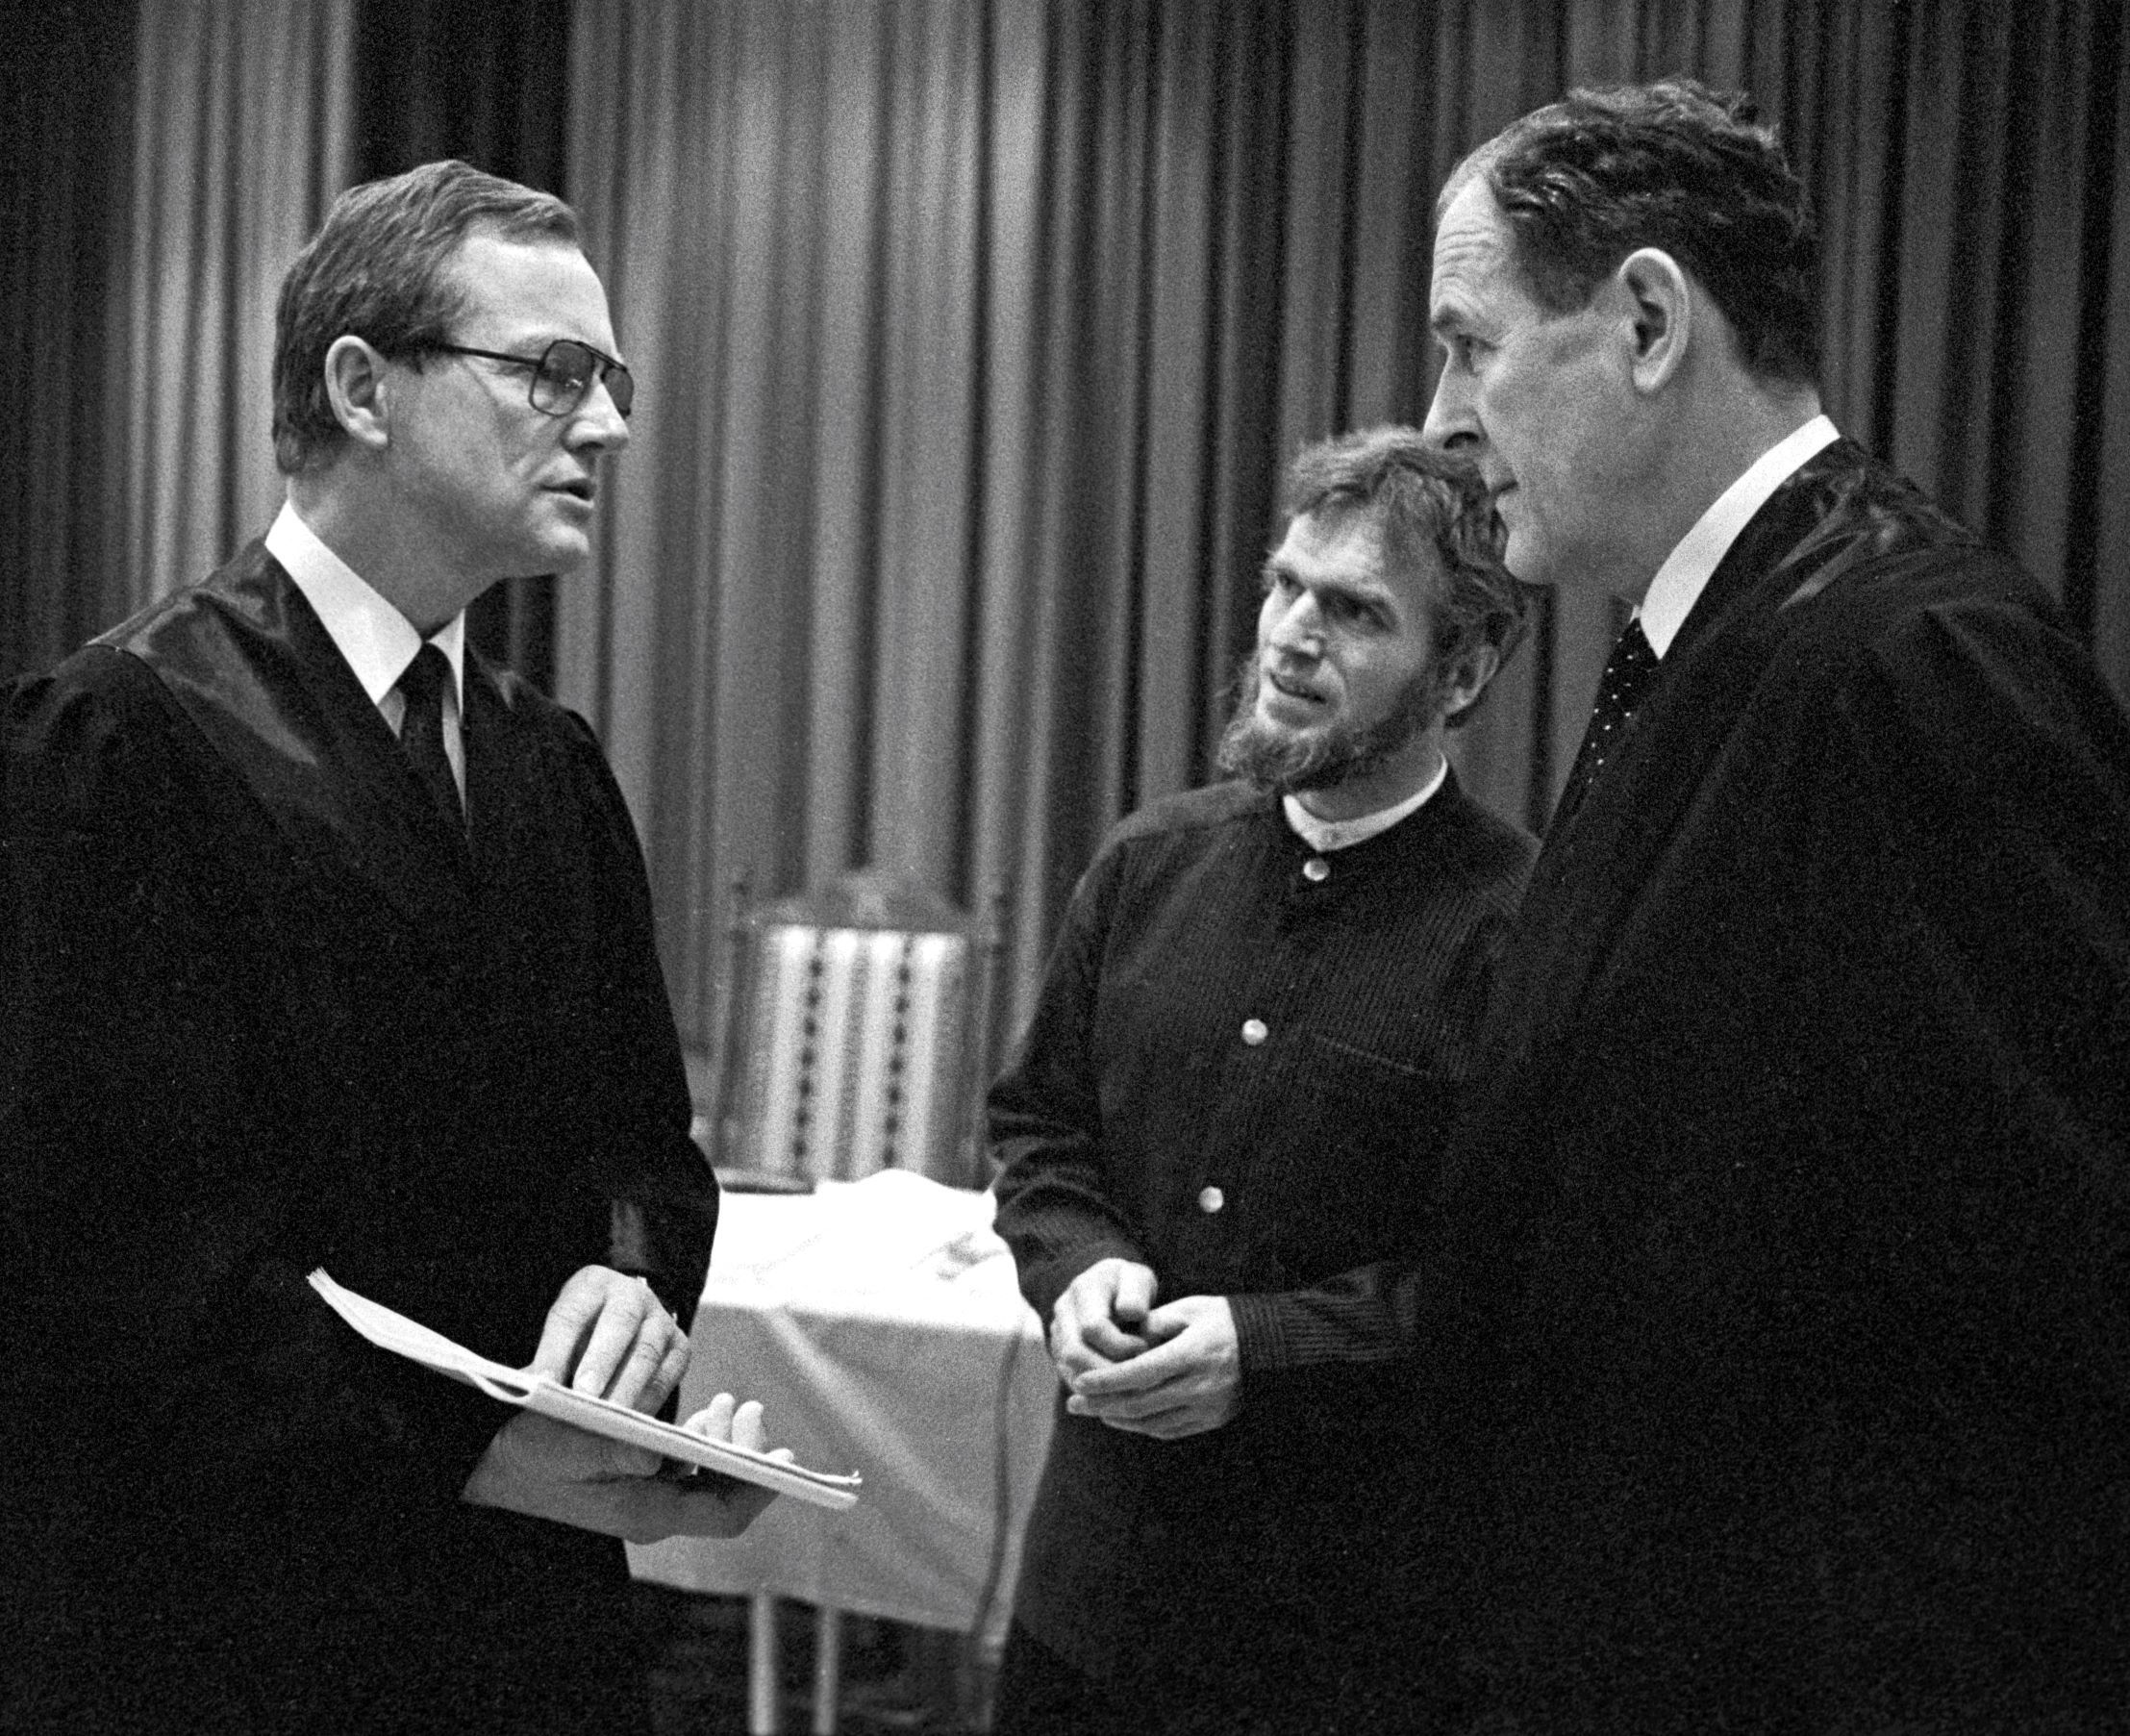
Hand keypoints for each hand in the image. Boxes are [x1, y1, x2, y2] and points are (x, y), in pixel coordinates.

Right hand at [461, 1391, 789, 1542]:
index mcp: (646, 1513)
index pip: (725, 1514)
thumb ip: (614, 1452)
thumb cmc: (531, 1454)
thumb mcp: (570, 1448)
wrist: (493, 1463)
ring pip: (709, 1479)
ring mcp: (647, 1499)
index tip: (784, 1455)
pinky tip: (705, 1412)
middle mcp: (654, 1513)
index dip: (761, 1488)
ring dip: (727, 1440)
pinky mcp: (637, 1482)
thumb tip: (656, 1458)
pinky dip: (703, 1439)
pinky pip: (689, 1468)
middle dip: (748, 1451)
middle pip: (725, 1493)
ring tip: (732, 1402)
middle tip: (751, 1407)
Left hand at [529, 1265, 689, 1412]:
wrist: (622, 1327)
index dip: (555, 1350)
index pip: (571, 1315)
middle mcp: (631, 1295)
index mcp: (591, 1285)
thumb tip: (524, 1392)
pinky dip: (649, 1400)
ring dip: (626, 1388)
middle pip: (618, 1323)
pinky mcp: (680, 1346)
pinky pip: (667, 1375)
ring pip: (646, 1352)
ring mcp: (660, 1319)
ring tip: (607, 1420)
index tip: (542, 1383)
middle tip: (583, 1396)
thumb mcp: (559, 1337)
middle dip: (600, 1362)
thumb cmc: (581, 1337)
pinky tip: (631, 1423)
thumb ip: (545, 1362)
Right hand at [1047, 1258, 1159, 1384]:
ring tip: (1131, 1384)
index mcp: (1083, 1289)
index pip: (1092, 1327)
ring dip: (1103, 1384)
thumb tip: (1130, 1313)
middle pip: (1075, 1353)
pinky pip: (1073, 1380)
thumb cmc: (1131, 1288)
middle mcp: (1063, 1312)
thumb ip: (1136, 1293)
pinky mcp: (1060, 1355)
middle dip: (1109, 1370)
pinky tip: (1120, 1390)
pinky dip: (1097, 1391)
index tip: (1144, 1347)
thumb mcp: (1139, 1279)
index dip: (1120, 1344)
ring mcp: (1057, 1335)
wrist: (1113, 1292)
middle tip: (1138, 1374)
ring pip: (1071, 1371)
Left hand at [1066, 1294, 1239, 1439]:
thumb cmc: (1225, 1320)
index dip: (1107, 1380)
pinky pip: (1169, 1429)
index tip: (1080, 1381)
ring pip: (1152, 1421)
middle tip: (1074, 1403)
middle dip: (1102, 1404)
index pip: (1140, 1373)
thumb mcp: (1191, 1308)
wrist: (1270, 1347)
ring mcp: (1206, 1407)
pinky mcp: (1211, 1420)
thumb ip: (1156, 1322)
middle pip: (1140, 1403)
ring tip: (1093, 1410)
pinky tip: (1123, 1418)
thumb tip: (1127, 1337)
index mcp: (1192, 1353)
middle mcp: (1199, 1385)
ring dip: (1118, 1418)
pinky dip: (1141, 1426)